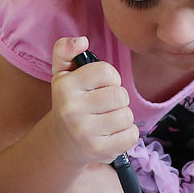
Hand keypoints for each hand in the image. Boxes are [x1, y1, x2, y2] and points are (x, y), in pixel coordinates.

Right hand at [48, 37, 138, 165]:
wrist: (61, 142)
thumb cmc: (69, 101)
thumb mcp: (62, 73)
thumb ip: (66, 49)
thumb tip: (82, 41)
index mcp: (64, 87)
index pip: (106, 72)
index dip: (110, 77)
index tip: (101, 85)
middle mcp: (71, 110)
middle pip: (120, 95)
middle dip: (117, 98)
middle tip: (104, 105)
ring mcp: (85, 133)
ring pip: (127, 115)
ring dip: (122, 116)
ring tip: (107, 119)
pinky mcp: (99, 151)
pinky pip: (131, 135)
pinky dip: (127, 134)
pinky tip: (112, 134)